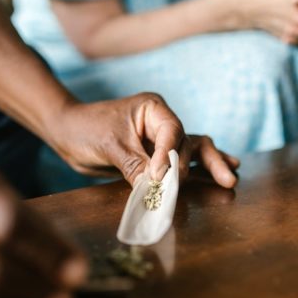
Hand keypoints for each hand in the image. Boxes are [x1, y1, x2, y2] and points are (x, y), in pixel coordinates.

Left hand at [48, 93, 239, 187]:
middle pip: (189, 143)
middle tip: (223, 181)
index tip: (159, 177)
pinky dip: (199, 169)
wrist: (67, 134)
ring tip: (230, 179)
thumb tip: (157, 189)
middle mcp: (161, 123)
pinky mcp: (154, 157)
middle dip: (201, 163)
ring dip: (211, 165)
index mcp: (153, 109)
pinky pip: (181, 163)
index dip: (170, 156)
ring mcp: (159, 140)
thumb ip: (135, 166)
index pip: (172, 133)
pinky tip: (222, 174)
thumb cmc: (85, 130)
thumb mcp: (110, 146)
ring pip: (192, 151)